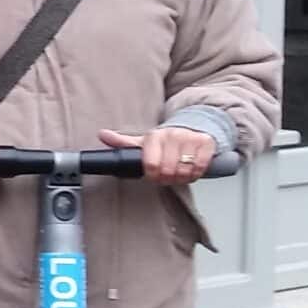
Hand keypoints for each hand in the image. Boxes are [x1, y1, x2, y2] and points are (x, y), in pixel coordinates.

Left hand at [100, 126, 215, 185]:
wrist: (191, 129)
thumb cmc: (164, 141)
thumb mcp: (143, 142)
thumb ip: (122, 142)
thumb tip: (102, 135)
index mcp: (155, 136)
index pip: (151, 165)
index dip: (152, 176)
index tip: (154, 176)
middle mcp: (172, 135)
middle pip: (167, 171)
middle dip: (166, 179)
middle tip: (167, 177)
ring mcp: (190, 138)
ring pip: (184, 171)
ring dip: (181, 178)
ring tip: (178, 173)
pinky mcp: (205, 142)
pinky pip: (199, 167)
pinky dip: (195, 174)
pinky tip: (190, 169)